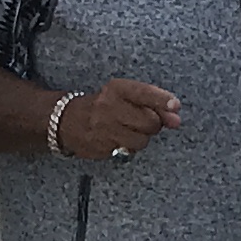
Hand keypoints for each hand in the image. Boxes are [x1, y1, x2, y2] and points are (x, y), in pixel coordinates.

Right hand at [58, 80, 180, 159]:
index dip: (162, 100)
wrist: (65, 120)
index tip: (175, 106)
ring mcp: (104, 129)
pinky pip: (128, 151)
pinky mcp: (101, 147)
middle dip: (154, 124)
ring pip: (142, 140)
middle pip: (150, 122)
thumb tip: (175, 119)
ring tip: (129, 130)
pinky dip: (128, 147)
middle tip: (144, 121)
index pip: (144, 93)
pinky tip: (118, 138)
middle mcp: (109, 107)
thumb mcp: (124, 96)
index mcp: (117, 89)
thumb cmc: (103, 105)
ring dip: (141, 138)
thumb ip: (152, 104)